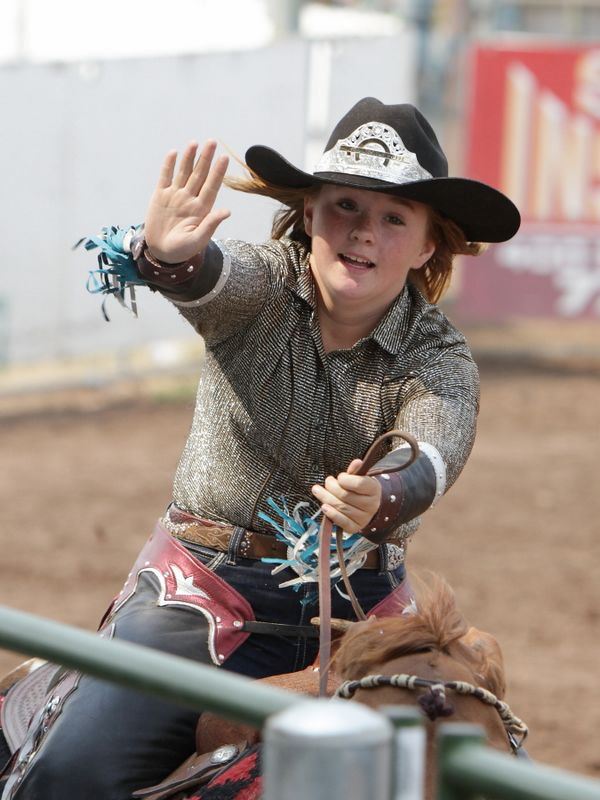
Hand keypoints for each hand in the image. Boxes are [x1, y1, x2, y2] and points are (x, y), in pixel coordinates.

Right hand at [144, 140, 229, 263]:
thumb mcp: (198, 240)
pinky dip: (168, 165)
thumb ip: (211, 224)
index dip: (218, 172)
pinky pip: (165, 177)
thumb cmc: (182, 250)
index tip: (224, 158)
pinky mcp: (160, 196)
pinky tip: (174, 153)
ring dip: (189, 158)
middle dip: (205, 158)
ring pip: (183, 173)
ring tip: (194, 143)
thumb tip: (227, 211)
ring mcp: (175, 196)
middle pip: (199, 175)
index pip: (211, 186)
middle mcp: (190, 199)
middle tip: (212, 141)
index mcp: (201, 209)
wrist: (162, 253)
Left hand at [311, 459, 381, 533]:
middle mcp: (371, 505)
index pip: (359, 484)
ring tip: (317, 490)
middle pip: (346, 496)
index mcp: (374, 490)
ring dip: (326, 498)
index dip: (345, 479)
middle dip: (332, 487)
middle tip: (327, 481)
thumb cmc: (361, 489)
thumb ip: (356, 471)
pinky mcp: (355, 527)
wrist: (368, 506)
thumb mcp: (361, 477)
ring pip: (341, 507)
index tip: (340, 477)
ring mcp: (364, 518)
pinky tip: (324, 506)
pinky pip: (341, 521)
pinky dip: (331, 514)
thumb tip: (357, 462)